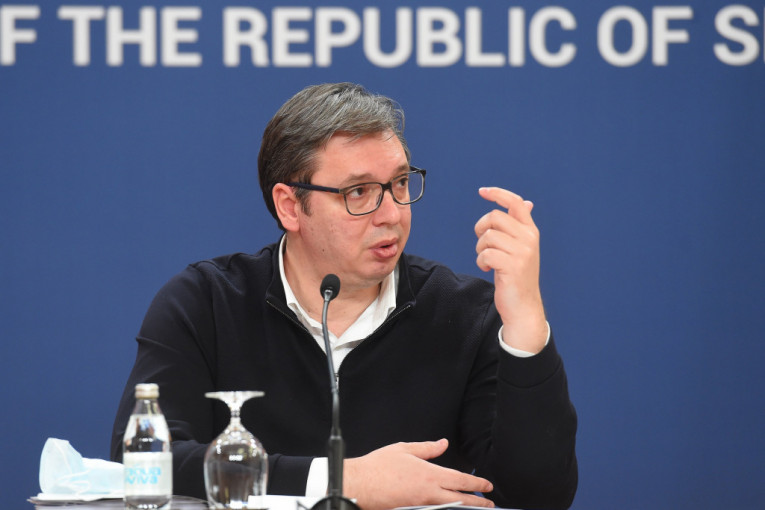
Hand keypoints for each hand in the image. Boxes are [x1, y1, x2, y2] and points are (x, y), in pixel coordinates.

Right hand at [344, 439, 493, 509]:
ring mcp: (421, 505)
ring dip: (464, 508)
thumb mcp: (405, 449)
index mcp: (429, 474)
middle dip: (478, 502)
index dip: (477, 483)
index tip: (487, 485)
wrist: (360, 484)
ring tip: (475, 508)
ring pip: (449, 508)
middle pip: (460, 500)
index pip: (460, 480)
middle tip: (489, 504)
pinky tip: (449, 508)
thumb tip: (443, 444)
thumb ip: (427, 448)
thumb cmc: (379, 467)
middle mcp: (429, 493)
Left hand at [475, 187, 546, 352]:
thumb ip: (520, 226)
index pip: (516, 203)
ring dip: (481, 248)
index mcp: (531, 231)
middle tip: (483, 244)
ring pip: (488, 235)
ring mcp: (522, 252)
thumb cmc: (518, 275)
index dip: (498, 193)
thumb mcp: (522, 248)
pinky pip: (486, 253)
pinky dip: (481, 261)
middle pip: (495, 217)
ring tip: (487, 260)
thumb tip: (527, 203)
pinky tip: (488, 269)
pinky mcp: (512, 266)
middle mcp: (529, 238)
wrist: (523, 305)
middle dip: (481, 228)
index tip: (482, 191)